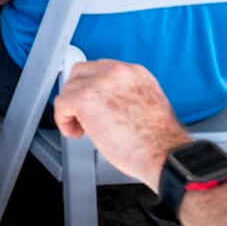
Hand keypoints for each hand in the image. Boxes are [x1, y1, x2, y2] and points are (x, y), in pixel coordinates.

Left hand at [53, 59, 193, 191]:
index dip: (93, 88)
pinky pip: (61, 104)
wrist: (165, 155)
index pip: (101, 70)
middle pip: (81, 73)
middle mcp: (118, 72)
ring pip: (70, 89)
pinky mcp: (85, 98)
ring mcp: (100, 83)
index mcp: (135, 73)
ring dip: (72, 110)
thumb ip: (126, 95)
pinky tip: (75, 132)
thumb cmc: (160, 143)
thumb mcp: (147, 105)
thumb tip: (107, 103)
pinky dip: (64, 121)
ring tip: (84, 128)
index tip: (93, 103)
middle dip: (78, 94)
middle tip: (83, 115)